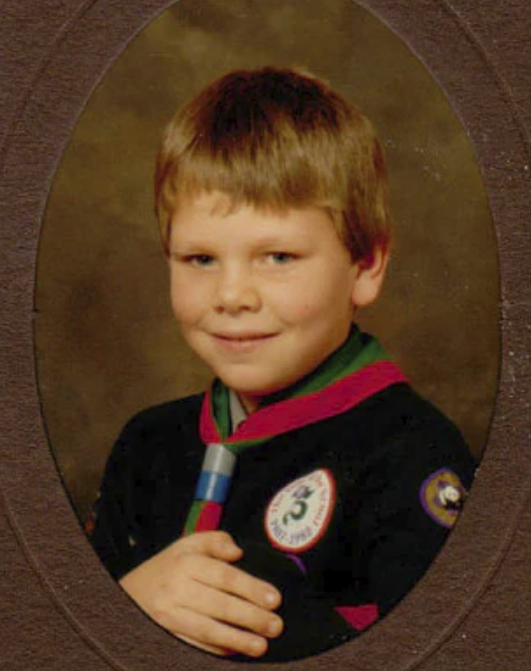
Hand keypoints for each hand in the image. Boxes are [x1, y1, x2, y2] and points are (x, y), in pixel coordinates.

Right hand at [119, 531, 282, 656]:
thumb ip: (216, 541)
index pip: (224, 576)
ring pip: (208, 629)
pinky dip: (217, 649)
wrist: (130, 592)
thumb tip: (238, 552)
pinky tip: (237, 650)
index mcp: (186, 562)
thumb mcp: (188, 544)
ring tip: (262, 645)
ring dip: (237, 639)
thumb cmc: (170, 566)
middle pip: (219, 604)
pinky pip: (195, 645)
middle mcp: (176, 589)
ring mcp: (169, 615)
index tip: (275, 599)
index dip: (251, 588)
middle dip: (251, 617)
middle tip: (276, 625)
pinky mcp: (164, 635)